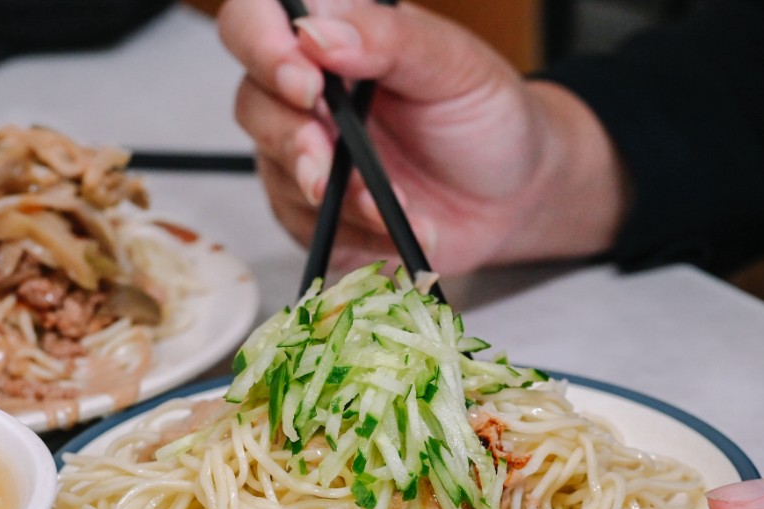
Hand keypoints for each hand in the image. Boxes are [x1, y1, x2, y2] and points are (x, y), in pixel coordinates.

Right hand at [216, 0, 627, 273]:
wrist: (512, 195)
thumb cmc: (484, 118)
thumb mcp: (454, 65)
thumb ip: (388, 39)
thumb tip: (316, 32)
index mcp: (334, 36)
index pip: (257, 20)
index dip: (262, 47)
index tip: (305, 84)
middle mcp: (307, 93)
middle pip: (250, 101)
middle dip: (291, 139)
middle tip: (329, 162)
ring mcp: (304, 155)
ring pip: (275, 171)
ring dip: (334, 194)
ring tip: (391, 202)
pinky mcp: (314, 214)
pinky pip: (307, 227)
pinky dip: (355, 232)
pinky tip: (395, 226)